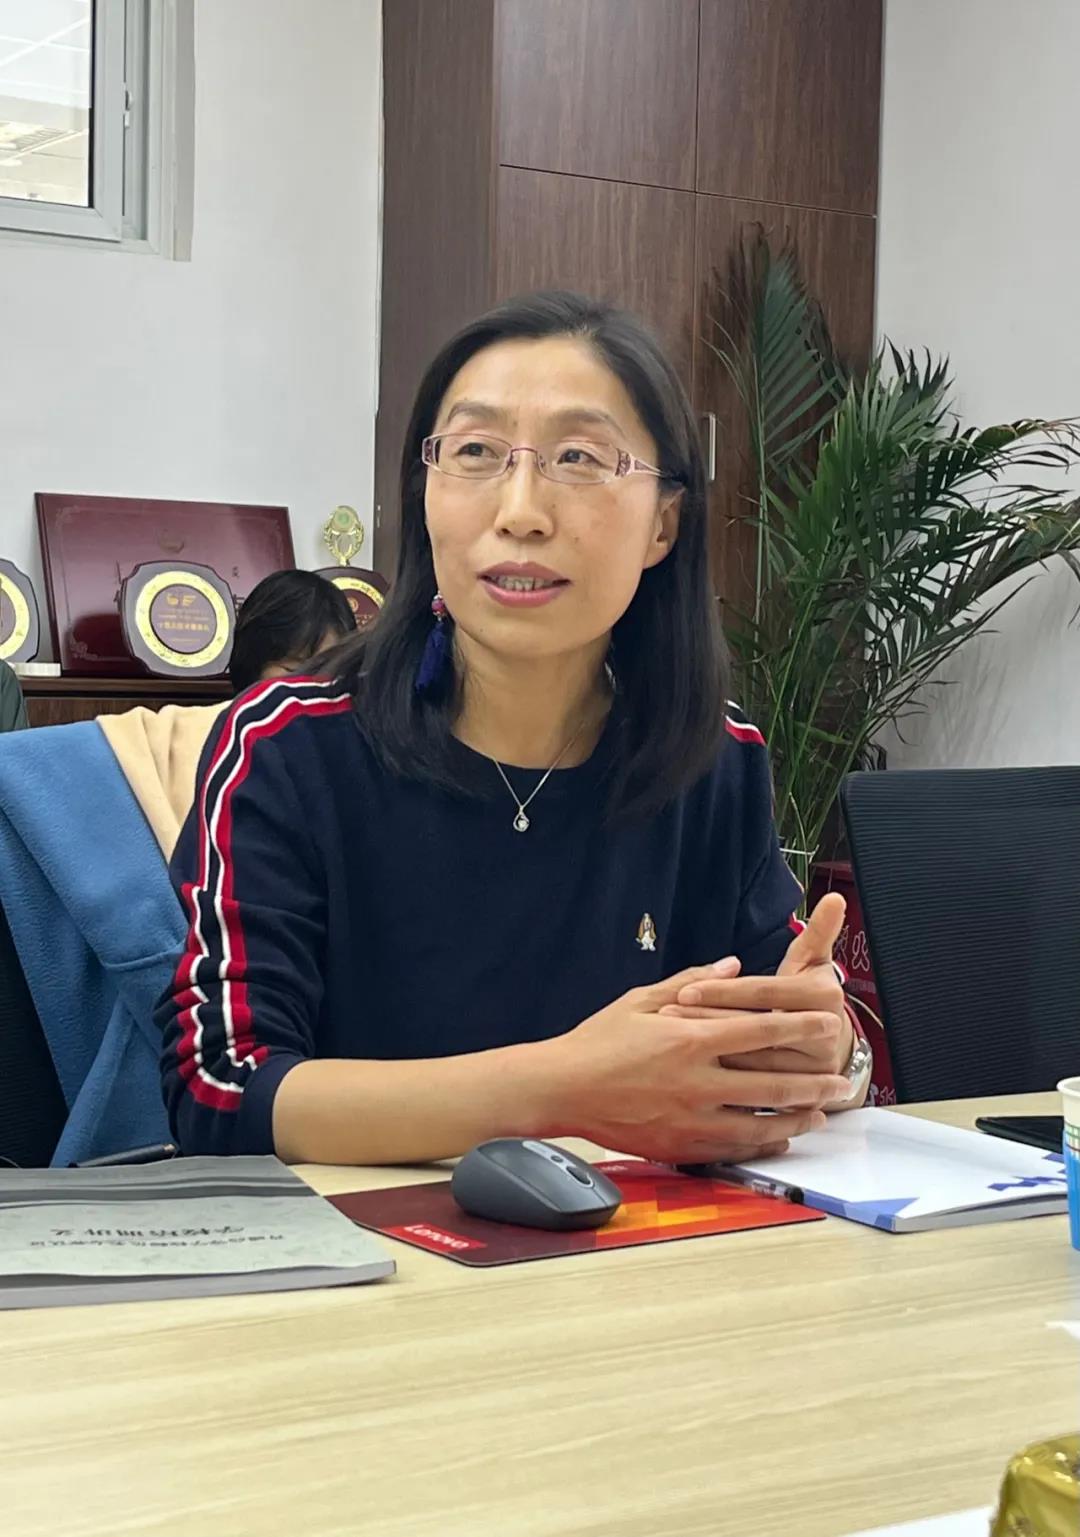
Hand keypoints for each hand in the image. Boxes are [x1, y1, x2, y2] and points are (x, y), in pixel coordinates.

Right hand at [542, 961, 851, 1165]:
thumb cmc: (597, 1041)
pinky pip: (733, 1147)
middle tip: (841, 1079)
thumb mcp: (641, 999)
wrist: (561, 1089)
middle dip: (813, 1081)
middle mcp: (696, 1080)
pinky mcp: (680, 1145)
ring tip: (821, 1112)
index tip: (828, 1021)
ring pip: (760, 1122)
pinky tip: (780, 1137)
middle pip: (772, 1083)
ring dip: (797, 1117)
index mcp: (688, 1038)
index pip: (760, 1030)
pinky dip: (762, 1142)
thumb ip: (691, 981)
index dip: (800, 1025)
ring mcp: (689, 1117)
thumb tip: (732, 965)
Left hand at [659, 894, 856, 1083]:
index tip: (687, 990)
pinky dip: (720, 1081)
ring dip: (706, 1053)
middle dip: (707, 1021)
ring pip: (750, 1063)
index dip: (724, 991)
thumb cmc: (812, 1000)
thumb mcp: (815, 965)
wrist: (835, 1054)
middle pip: (753, 1028)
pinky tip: (691, 1073)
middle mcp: (822, 1035)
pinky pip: (755, 1091)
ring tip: (667, 1041)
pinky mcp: (798, 1099)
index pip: (764, 993)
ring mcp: (811, 1071)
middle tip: (666, 1014)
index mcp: (823, 997)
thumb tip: (835, 898)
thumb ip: (819, 932)